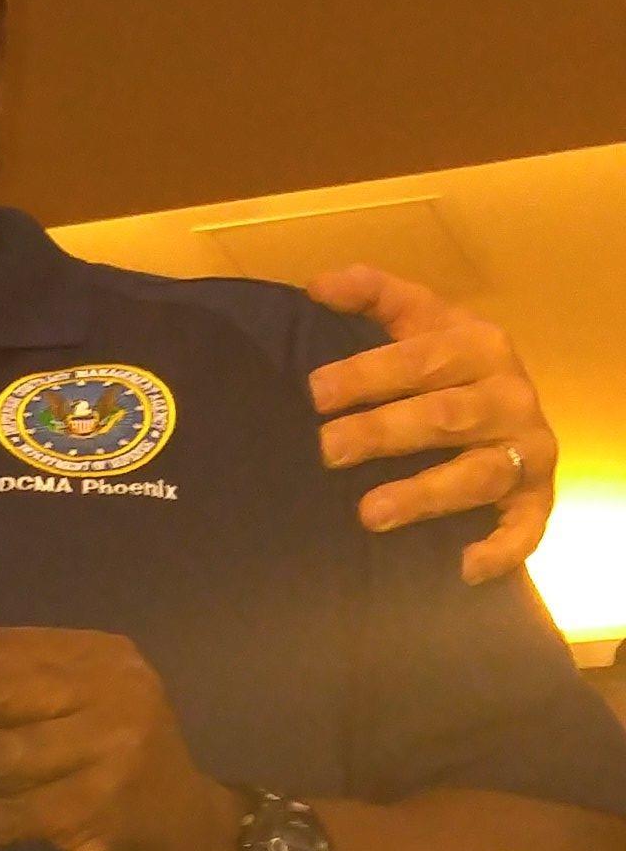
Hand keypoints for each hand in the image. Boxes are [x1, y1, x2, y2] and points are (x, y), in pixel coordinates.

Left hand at [0, 628, 243, 850]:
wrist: (191, 849)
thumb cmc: (114, 782)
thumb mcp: (73, 724)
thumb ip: (12, 707)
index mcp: (102, 658)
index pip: (6, 650)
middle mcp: (115, 691)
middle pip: (0, 694)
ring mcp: (115, 748)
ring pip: (0, 756)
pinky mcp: (103, 807)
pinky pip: (12, 813)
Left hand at [305, 267, 554, 584]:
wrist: (509, 421)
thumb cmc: (447, 372)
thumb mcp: (421, 326)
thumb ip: (376, 299)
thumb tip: (317, 283)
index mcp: (481, 347)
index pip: (423, 356)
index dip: (369, 372)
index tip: (315, 393)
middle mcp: (511, 396)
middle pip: (447, 415)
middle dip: (385, 433)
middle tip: (327, 451)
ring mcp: (527, 451)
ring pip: (479, 473)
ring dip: (425, 494)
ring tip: (369, 514)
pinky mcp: (537, 501)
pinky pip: (524, 527)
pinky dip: (499, 548)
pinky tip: (464, 567)